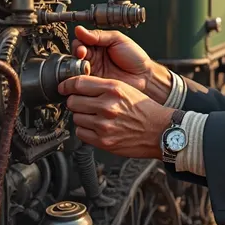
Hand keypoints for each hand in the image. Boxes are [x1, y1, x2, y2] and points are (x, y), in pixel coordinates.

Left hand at [58, 75, 173, 159]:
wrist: (160, 131)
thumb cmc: (144, 110)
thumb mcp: (126, 89)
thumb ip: (102, 86)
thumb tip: (78, 87)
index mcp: (113, 89)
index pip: (78, 83)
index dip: (67, 85)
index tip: (64, 87)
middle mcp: (107, 106)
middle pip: (73, 101)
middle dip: (75, 101)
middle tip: (84, 103)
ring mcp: (104, 125)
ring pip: (75, 117)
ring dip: (81, 116)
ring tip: (94, 116)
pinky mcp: (103, 141)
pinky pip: (81, 132)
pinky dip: (85, 130)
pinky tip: (96, 127)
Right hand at [72, 25, 158, 93]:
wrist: (144, 76)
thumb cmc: (136, 57)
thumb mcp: (118, 39)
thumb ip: (99, 35)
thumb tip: (80, 29)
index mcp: (99, 45)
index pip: (81, 42)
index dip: (79, 44)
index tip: (82, 47)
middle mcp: (94, 57)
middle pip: (76, 54)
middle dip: (77, 54)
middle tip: (83, 55)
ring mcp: (93, 71)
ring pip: (77, 67)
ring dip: (78, 66)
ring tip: (87, 66)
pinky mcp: (94, 83)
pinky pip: (82, 80)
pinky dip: (82, 78)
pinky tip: (88, 75)